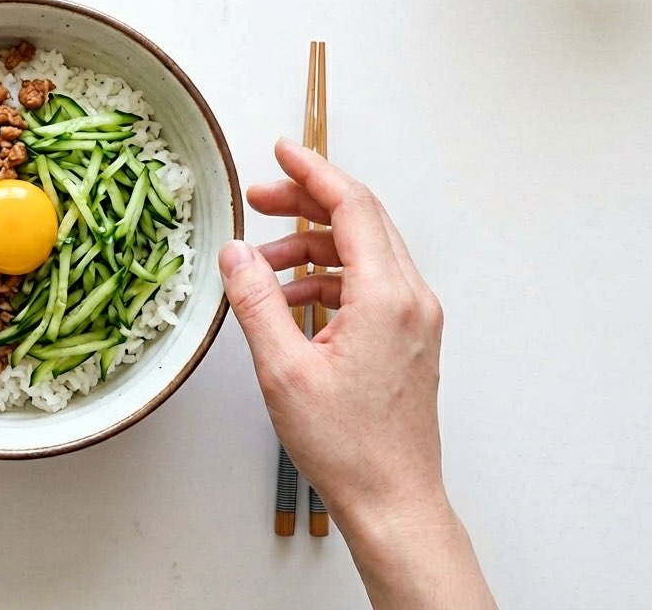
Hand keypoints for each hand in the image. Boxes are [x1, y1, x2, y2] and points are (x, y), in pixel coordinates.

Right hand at [220, 139, 494, 608]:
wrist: (393, 499)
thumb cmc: (347, 446)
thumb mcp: (283, 369)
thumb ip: (256, 302)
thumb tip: (235, 253)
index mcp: (387, 297)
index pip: (352, 208)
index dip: (314, 173)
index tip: (282, 152)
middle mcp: (411, 298)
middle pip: (362, 222)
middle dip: (307, 203)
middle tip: (259, 200)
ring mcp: (415, 318)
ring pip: (363, 254)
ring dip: (312, 247)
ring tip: (260, 265)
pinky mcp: (408, 337)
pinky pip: (367, 285)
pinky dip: (326, 279)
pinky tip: (288, 300)